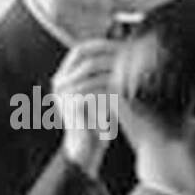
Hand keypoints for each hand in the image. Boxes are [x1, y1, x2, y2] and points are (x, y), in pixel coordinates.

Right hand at [54, 39, 121, 174]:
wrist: (85, 150)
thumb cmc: (96, 124)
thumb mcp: (100, 96)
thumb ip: (103, 77)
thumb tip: (122, 56)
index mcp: (64, 77)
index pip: (80, 49)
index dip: (102, 45)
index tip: (123, 44)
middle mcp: (60, 82)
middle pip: (85, 55)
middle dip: (109, 51)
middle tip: (130, 51)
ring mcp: (64, 92)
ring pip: (91, 69)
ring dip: (114, 64)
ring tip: (133, 63)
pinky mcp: (73, 103)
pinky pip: (96, 86)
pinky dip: (114, 83)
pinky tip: (129, 82)